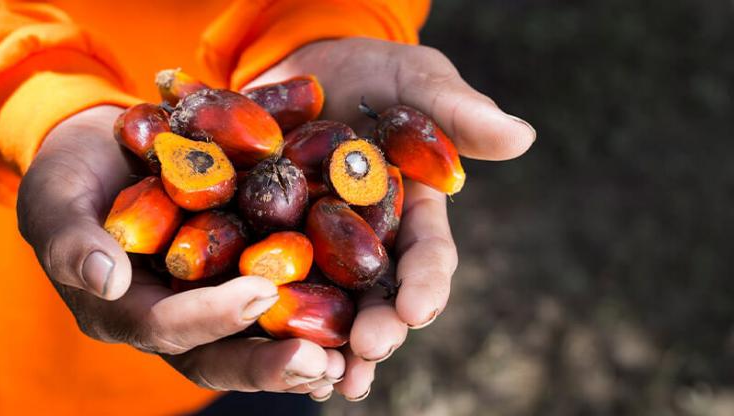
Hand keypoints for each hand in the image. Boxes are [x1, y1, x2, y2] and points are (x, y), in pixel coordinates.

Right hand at [17, 106, 344, 394]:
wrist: (106, 148)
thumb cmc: (69, 173)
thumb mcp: (55, 197)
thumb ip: (71, 239)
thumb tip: (105, 279)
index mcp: (122, 309)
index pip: (166, 325)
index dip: (209, 316)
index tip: (258, 292)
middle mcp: (170, 317)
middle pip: (218, 355)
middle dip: (268, 362)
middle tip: (321, 362)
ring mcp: (206, 302)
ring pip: (254, 342)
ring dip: (302, 353)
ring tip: (351, 358)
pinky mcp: (237, 276)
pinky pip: (277, 302)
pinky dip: (314, 313)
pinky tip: (356, 313)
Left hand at [246, 37, 535, 400]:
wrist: (311, 63)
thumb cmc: (378, 72)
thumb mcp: (417, 80)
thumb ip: (458, 111)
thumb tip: (521, 136)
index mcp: (415, 211)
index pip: (429, 254)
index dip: (426, 282)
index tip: (419, 307)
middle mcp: (373, 240)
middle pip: (380, 295)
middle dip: (379, 327)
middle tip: (367, 352)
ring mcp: (321, 243)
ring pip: (330, 303)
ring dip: (330, 343)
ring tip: (327, 380)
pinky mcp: (273, 237)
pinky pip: (272, 278)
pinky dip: (271, 312)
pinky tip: (263, 342)